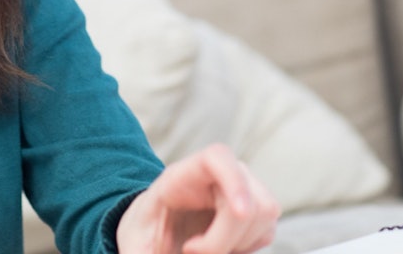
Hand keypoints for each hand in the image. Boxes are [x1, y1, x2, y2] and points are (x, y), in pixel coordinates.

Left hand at [115, 143, 280, 253]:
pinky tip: (222, 249)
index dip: (235, 181)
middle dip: (226, 238)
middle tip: (192, 252)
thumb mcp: (136, 244)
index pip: (217, 158)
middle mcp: (216, 177)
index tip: (240, 213)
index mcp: (181, 176)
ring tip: (204, 250)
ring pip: (265, 213)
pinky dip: (246, 247)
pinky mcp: (252, 213)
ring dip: (238, 243)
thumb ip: (143, 251)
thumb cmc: (142, 236)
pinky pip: (267, 231)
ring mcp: (239, 190)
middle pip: (248, 197)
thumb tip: (183, 249)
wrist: (152, 236)